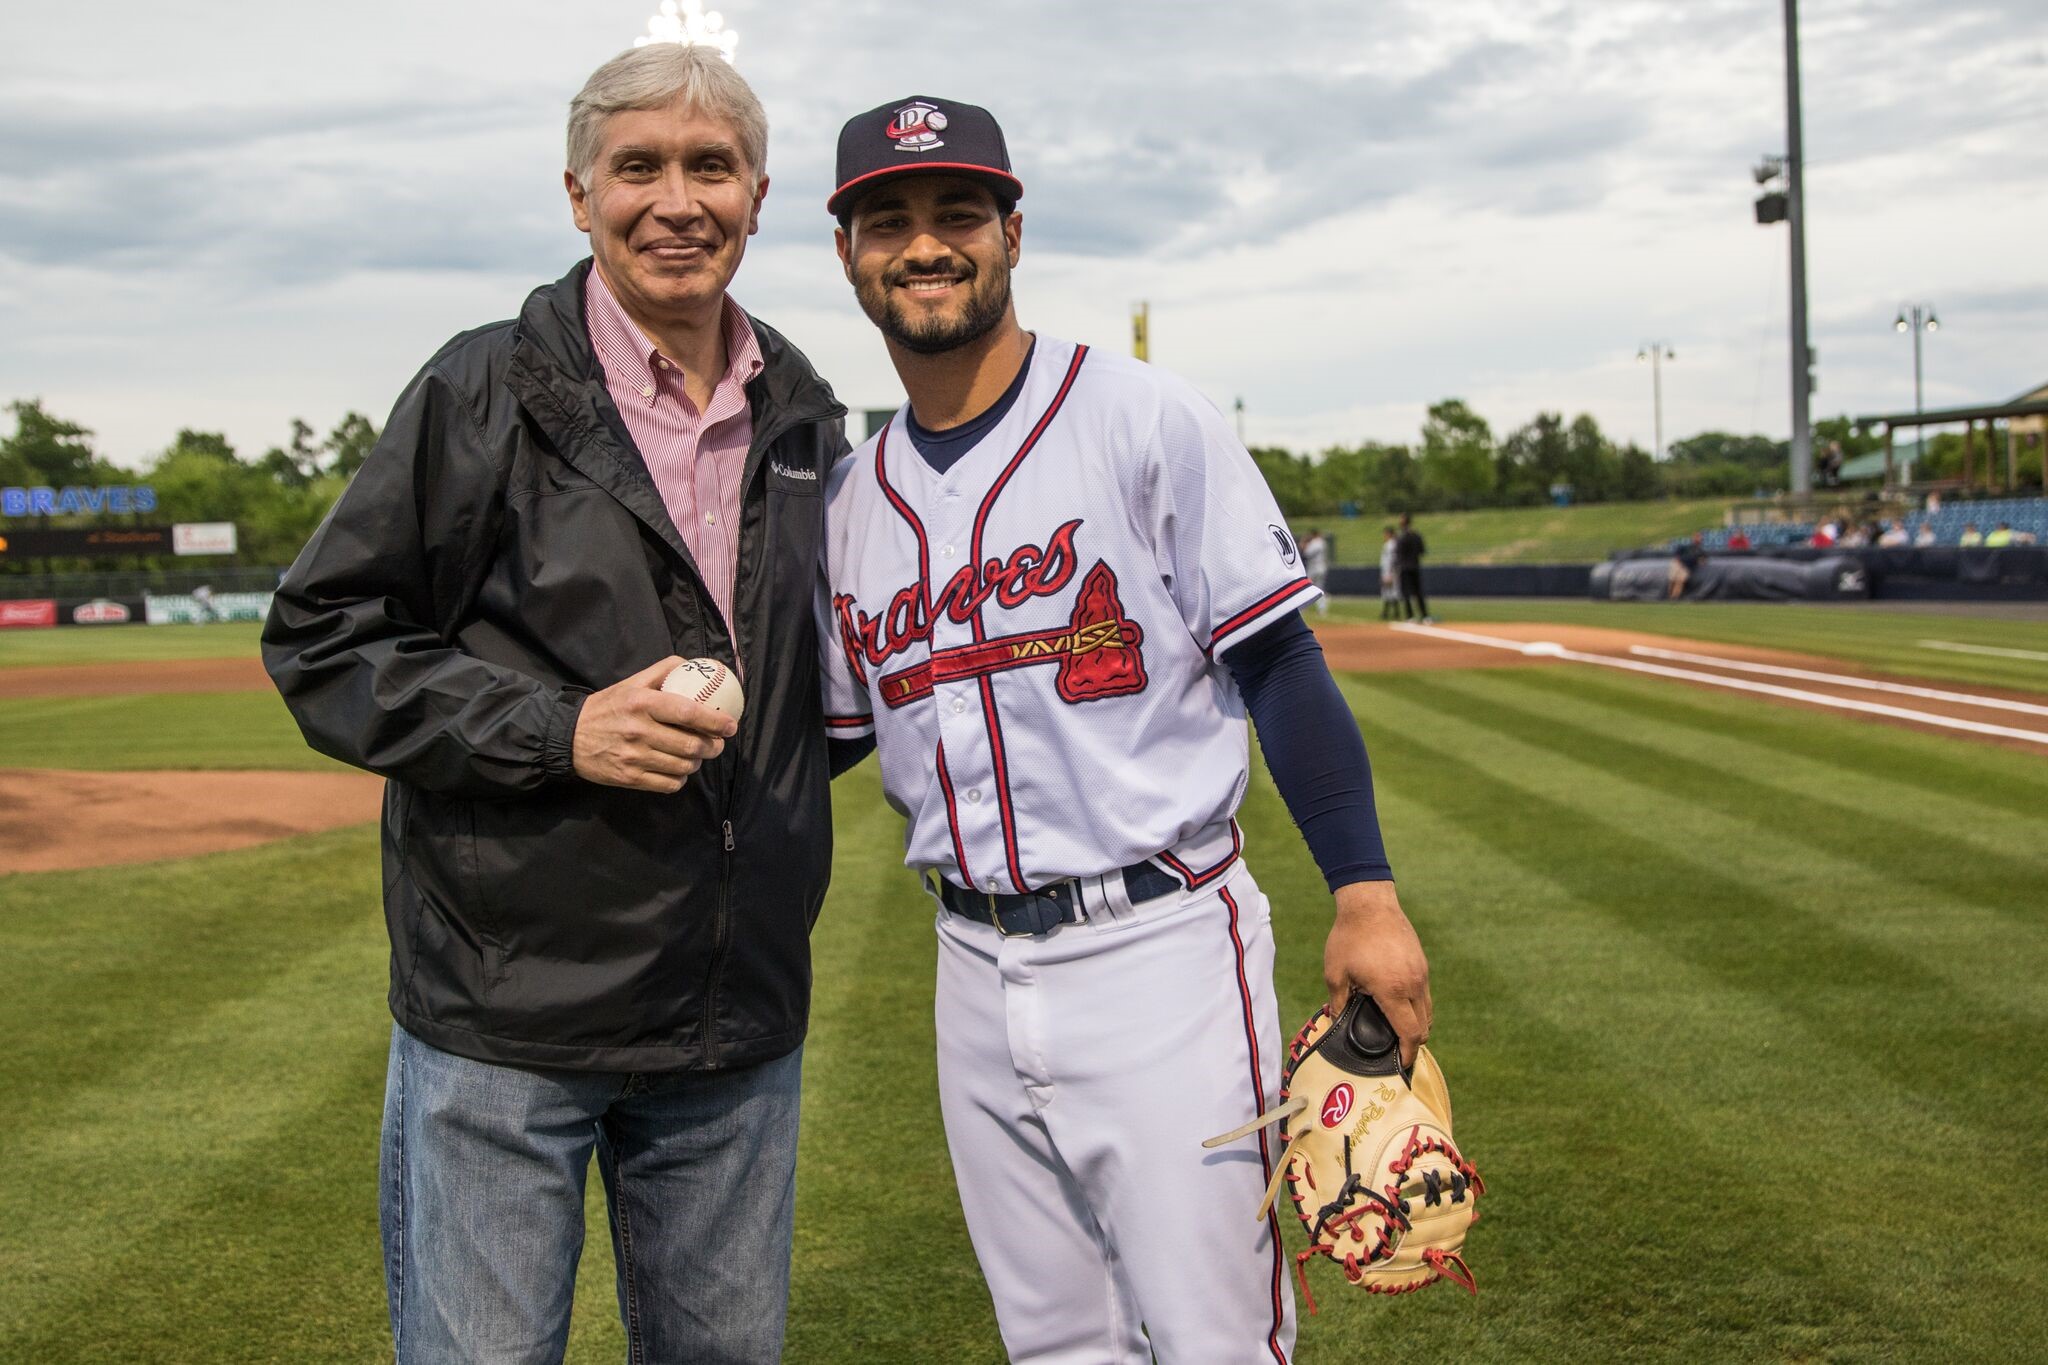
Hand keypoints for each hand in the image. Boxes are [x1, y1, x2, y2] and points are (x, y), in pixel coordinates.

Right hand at [572, 657, 738, 792]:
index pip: (688, 713)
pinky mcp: (630, 778)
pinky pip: (669, 784)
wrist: (568, 737)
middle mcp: (639, 730)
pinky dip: (680, 778)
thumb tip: (696, 666)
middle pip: (691, 745)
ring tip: (695, 755)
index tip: (731, 725)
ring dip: (696, 762)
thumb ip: (663, 671)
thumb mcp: (631, 683)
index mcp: (642, 703)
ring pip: (683, 766)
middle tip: (716, 744)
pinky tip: (676, 769)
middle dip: (712, 746)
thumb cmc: (606, 707)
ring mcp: (634, 757)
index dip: (715, 721)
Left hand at [1324, 880, 1431, 1066]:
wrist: (1369, 903)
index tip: (1401, 1065)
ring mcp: (1421, 973)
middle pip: (1424, 1026)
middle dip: (1413, 1042)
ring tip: (1398, 1030)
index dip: (1407, 1053)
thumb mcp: (1335, 973)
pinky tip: (1399, 1005)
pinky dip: (1417, 1006)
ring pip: (1428, 1011)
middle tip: (1396, 1050)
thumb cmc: (1349, 937)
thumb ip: (1339, 1002)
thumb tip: (1337, 1022)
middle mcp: (1413, 984)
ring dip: (1417, 1024)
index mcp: (1392, 991)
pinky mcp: (1422, 963)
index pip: (1409, 1033)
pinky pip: (1425, 994)